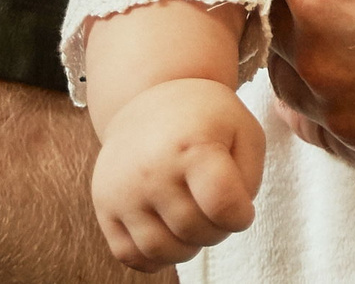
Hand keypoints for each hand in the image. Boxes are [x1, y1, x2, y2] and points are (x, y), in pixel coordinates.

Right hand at [90, 78, 262, 269]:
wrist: (150, 97)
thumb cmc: (205, 119)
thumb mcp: (244, 131)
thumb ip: (250, 179)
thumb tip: (230, 219)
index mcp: (192, 146)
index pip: (223, 206)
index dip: (241, 216)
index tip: (241, 208)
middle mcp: (151, 170)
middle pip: (195, 231)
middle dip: (217, 230)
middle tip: (216, 210)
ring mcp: (123, 190)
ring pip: (161, 251)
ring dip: (188, 247)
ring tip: (194, 220)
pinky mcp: (104, 205)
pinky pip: (129, 254)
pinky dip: (154, 256)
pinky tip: (169, 232)